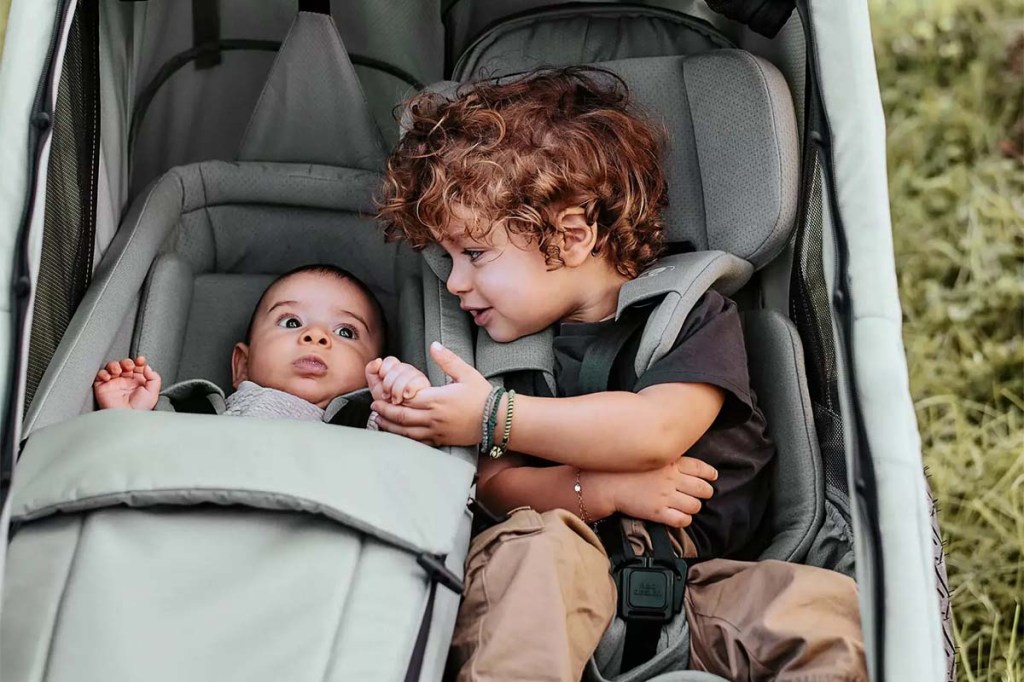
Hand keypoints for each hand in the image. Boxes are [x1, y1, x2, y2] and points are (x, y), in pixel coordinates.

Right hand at [93, 356, 161, 410]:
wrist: (128, 419)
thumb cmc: (140, 409)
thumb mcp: (153, 392)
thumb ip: (154, 377)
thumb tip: (147, 367)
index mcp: (137, 381)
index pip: (137, 366)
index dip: (139, 361)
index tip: (141, 360)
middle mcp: (125, 381)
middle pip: (124, 364)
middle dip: (126, 362)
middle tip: (129, 366)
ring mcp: (114, 383)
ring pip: (111, 367)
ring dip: (114, 365)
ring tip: (118, 371)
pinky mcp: (103, 388)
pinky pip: (100, 376)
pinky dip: (103, 373)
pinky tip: (109, 377)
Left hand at [370, 342, 490, 445]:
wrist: (498, 420)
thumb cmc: (483, 396)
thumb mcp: (466, 373)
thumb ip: (447, 359)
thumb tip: (433, 345)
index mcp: (437, 399)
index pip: (407, 398)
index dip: (391, 397)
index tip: (380, 393)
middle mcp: (434, 417)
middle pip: (402, 416)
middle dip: (385, 412)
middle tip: (374, 407)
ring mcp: (437, 431)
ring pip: (407, 432)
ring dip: (391, 427)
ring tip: (380, 422)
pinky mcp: (442, 440)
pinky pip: (419, 442)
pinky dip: (405, 439)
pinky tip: (399, 435)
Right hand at [592, 456, 717, 527]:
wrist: (608, 483)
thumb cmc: (628, 469)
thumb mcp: (651, 458)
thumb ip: (670, 461)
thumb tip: (687, 466)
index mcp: (671, 463)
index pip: (700, 468)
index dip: (709, 474)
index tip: (712, 477)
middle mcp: (671, 479)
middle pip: (702, 488)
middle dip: (705, 492)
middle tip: (702, 494)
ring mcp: (665, 496)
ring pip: (695, 506)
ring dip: (694, 507)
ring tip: (687, 506)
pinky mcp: (658, 512)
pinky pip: (682, 520)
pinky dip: (684, 520)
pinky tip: (679, 516)